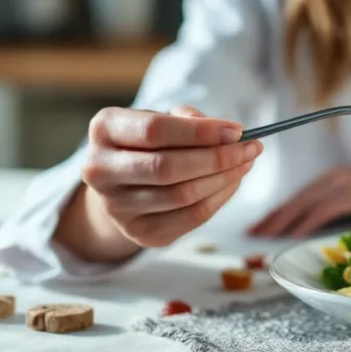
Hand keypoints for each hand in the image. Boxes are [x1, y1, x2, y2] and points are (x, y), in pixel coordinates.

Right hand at [61, 106, 262, 254]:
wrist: (124, 184)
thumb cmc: (149, 143)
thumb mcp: (161, 119)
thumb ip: (188, 119)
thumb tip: (224, 133)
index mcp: (105, 129)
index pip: (154, 130)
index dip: (200, 132)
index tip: (236, 131)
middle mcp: (100, 169)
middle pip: (167, 167)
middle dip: (217, 157)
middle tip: (250, 148)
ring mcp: (116, 206)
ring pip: (182, 195)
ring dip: (224, 178)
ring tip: (246, 162)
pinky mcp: (140, 232)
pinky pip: (191, 217)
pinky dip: (220, 197)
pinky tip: (232, 182)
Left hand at [247, 156, 350, 237]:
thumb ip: (345, 206)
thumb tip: (329, 226)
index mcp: (334, 178)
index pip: (299, 196)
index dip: (278, 211)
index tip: (260, 225)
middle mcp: (333, 178)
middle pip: (295, 200)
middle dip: (271, 217)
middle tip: (251, 233)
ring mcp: (343, 185)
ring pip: (303, 205)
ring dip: (282, 222)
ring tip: (264, 237)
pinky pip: (322, 211)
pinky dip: (305, 223)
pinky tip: (293, 235)